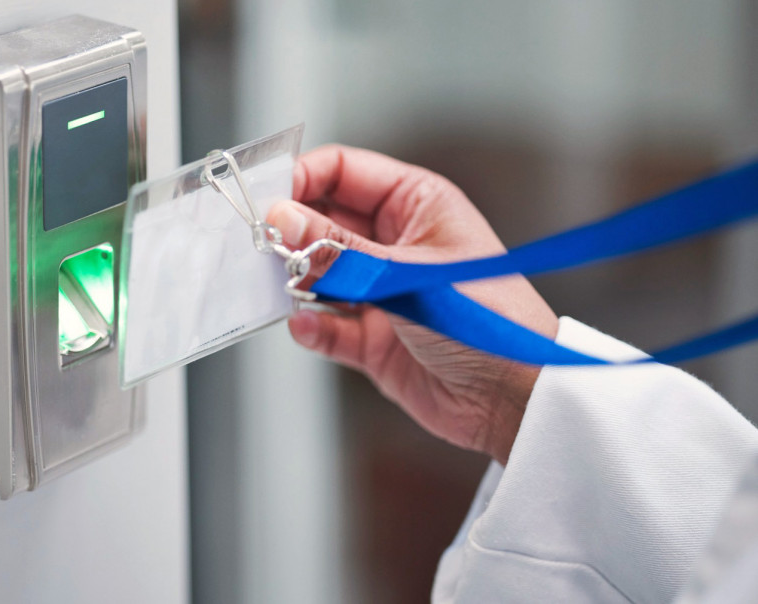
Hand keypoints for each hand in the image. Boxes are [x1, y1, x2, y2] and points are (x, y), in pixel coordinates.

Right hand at [267, 145, 558, 463]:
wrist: (516, 400)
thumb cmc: (489, 320)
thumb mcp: (408, 275)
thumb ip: (340, 251)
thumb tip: (283, 220)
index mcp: (415, 205)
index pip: (343, 171)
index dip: (302, 178)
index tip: (268, 199)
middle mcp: (392, 242)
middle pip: (321, 220)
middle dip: (290, 233)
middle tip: (264, 247)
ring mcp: (379, 290)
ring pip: (316, 273)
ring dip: (294, 281)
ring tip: (285, 288)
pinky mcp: (370, 338)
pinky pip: (325, 325)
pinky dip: (311, 328)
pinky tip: (308, 329)